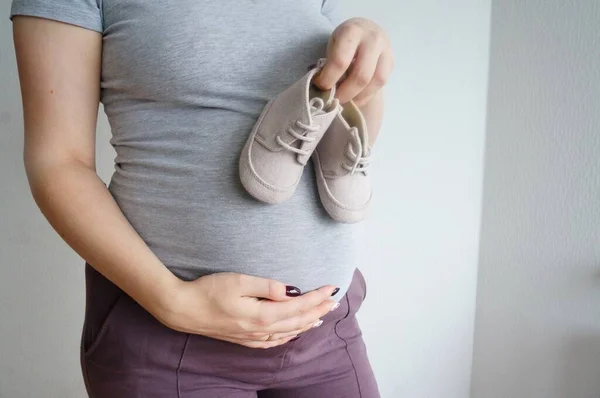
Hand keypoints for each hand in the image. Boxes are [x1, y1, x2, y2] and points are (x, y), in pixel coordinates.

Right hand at [156, 272, 338, 348]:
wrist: (183, 309)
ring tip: (321, 317)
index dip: (317, 297)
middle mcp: (260, 329)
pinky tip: (292, 333)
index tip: (331, 288)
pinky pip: (273, 341)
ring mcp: (251, 336)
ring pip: (287, 332)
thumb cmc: (208, 291)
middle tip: (334, 302)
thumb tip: (289, 291)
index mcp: (262, 314)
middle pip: (297, 321)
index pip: (298, 306)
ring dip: (306, 324)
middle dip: (318, 311)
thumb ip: (266, 286)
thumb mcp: (238, 281)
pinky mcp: (243, 338)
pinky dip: (288, 336)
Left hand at [314, 17, 393, 106]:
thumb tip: (324, 91)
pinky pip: (382, 83)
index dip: (329, 79)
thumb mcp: (333, 45)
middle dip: (345, 93)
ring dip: (359, 97)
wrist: (366, 30)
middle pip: (361, 75)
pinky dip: (368, 95)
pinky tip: (357, 97)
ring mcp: (386, 50)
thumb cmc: (344, 41)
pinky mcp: (391, 62)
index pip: (340, 61)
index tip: (320, 86)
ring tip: (346, 101)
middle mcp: (372, 39)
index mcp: (352, 31)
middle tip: (334, 100)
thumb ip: (330, 64)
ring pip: (376, 81)